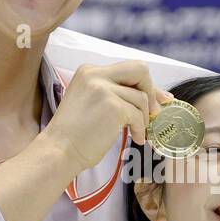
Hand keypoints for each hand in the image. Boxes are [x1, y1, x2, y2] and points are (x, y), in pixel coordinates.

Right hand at [42, 61, 172, 174]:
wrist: (59, 151)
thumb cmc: (76, 135)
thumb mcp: (93, 103)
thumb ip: (116, 94)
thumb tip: (154, 97)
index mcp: (89, 71)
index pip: (128, 69)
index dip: (146, 84)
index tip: (160, 99)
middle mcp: (96, 74)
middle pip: (140, 70)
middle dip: (151, 91)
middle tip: (153, 113)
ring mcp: (103, 89)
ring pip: (141, 98)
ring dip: (142, 119)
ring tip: (136, 133)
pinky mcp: (112, 106)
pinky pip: (138, 115)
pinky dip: (140, 129)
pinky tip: (135, 138)